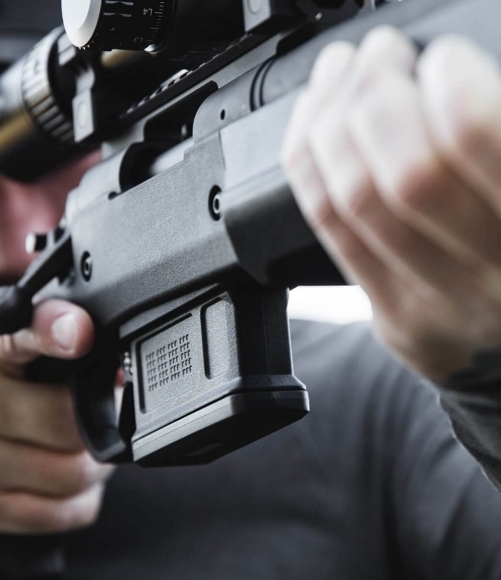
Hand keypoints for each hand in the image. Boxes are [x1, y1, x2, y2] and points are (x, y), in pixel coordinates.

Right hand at [0, 298, 111, 538]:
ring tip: (85, 443)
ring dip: (96, 463)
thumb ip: (44, 325)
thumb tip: (99, 345)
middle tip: (103, 411)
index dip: (54, 331)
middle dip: (101, 419)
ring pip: (73, 473)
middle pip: (70, 422)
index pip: (16, 336)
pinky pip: (57, 514)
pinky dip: (80, 498)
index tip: (81, 333)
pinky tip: (68, 476)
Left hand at [282, 26, 500, 382]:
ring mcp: (434, 302)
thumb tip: (447, 71)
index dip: (449, 88)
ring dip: (333, 121)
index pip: (477, 145)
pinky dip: (310, 163)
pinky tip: (314, 121)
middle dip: (378, 97)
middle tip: (379, 54)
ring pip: (353, 199)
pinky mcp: (391, 313)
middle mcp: (492, 276)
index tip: (441, 58)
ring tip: (342, 73)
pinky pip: (328, 227)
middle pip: (405, 175)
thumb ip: (495, 136)